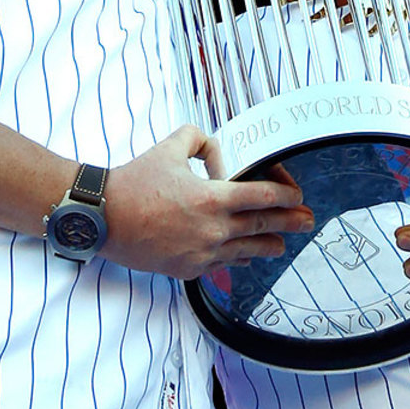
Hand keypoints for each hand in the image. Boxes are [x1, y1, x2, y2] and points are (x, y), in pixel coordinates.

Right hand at [102, 126, 314, 279]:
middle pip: (264, 227)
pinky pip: (222, 264)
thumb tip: (215, 149)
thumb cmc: (133, 184)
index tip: (298, 197)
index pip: (263, 197)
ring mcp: (202, 253)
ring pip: (247, 252)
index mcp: (212, 198)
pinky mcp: (188, 269)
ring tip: (281, 244)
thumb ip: (198, 139)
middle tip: (307, 221)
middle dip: (290, 223)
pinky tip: (244, 256)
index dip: (287, 196)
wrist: (102, 218)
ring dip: (268, 246)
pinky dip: (236, 258)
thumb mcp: (169, 148)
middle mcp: (213, 229)